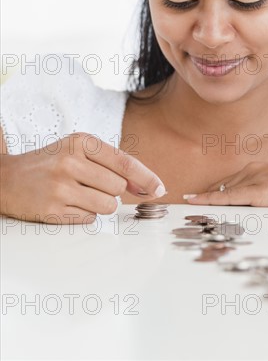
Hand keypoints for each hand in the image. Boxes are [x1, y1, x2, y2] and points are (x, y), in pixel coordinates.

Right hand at [1, 132, 165, 222]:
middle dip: (113, 191)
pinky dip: (84, 215)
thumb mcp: (78, 150)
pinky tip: (67, 204)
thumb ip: (112, 164)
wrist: (6, 178)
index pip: (124, 162)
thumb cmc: (51, 163)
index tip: (160, 189)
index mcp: (80, 142)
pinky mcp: (51, 209)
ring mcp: (60, 186)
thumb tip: (146, 186)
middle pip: (119, 187)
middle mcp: (70, 161)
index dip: (146, 177)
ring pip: (108, 205)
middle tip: (90, 185)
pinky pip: (89, 219)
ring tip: (79, 195)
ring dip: (101, 204)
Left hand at [184, 160, 267, 206]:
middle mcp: (254, 171)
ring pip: (221, 190)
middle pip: (220, 186)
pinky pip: (230, 196)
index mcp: (260, 170)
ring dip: (202, 199)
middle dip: (202, 197)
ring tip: (182, 207)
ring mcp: (256, 180)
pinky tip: (196, 203)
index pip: (229, 183)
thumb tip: (261, 210)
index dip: (211, 192)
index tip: (195, 200)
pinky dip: (210, 199)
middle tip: (182, 207)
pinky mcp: (261, 191)